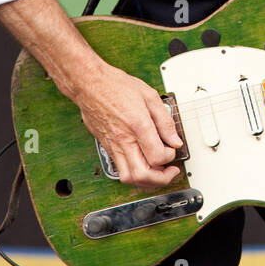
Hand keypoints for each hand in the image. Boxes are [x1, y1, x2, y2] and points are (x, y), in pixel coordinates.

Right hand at [72, 63, 183, 189]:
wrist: (90, 84)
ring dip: (146, 181)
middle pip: (142, 175)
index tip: (173, 148)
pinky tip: (142, 164)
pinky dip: (134, 174)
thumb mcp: (149, 96)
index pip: (157, 156)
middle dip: (161, 179)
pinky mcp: (107, 148)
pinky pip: (120, 170)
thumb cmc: (116, 86)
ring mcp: (113, 146)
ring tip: (157, 172)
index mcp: (137, 125)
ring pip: (128, 178)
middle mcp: (124, 140)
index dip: (170, 156)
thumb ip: (164, 120)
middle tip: (170, 170)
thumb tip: (174, 139)